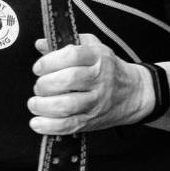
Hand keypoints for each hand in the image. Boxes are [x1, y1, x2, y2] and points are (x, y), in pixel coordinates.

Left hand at [29, 34, 150, 134]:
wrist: (134, 93)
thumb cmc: (108, 69)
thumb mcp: (93, 49)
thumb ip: (66, 45)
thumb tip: (41, 44)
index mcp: (98, 57)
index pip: (72, 55)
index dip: (49, 62)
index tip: (39, 68)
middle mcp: (98, 78)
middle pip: (66, 80)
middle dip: (44, 84)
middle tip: (39, 86)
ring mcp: (96, 101)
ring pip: (65, 105)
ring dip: (43, 105)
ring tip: (35, 103)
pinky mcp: (91, 120)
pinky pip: (67, 125)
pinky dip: (48, 126)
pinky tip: (36, 122)